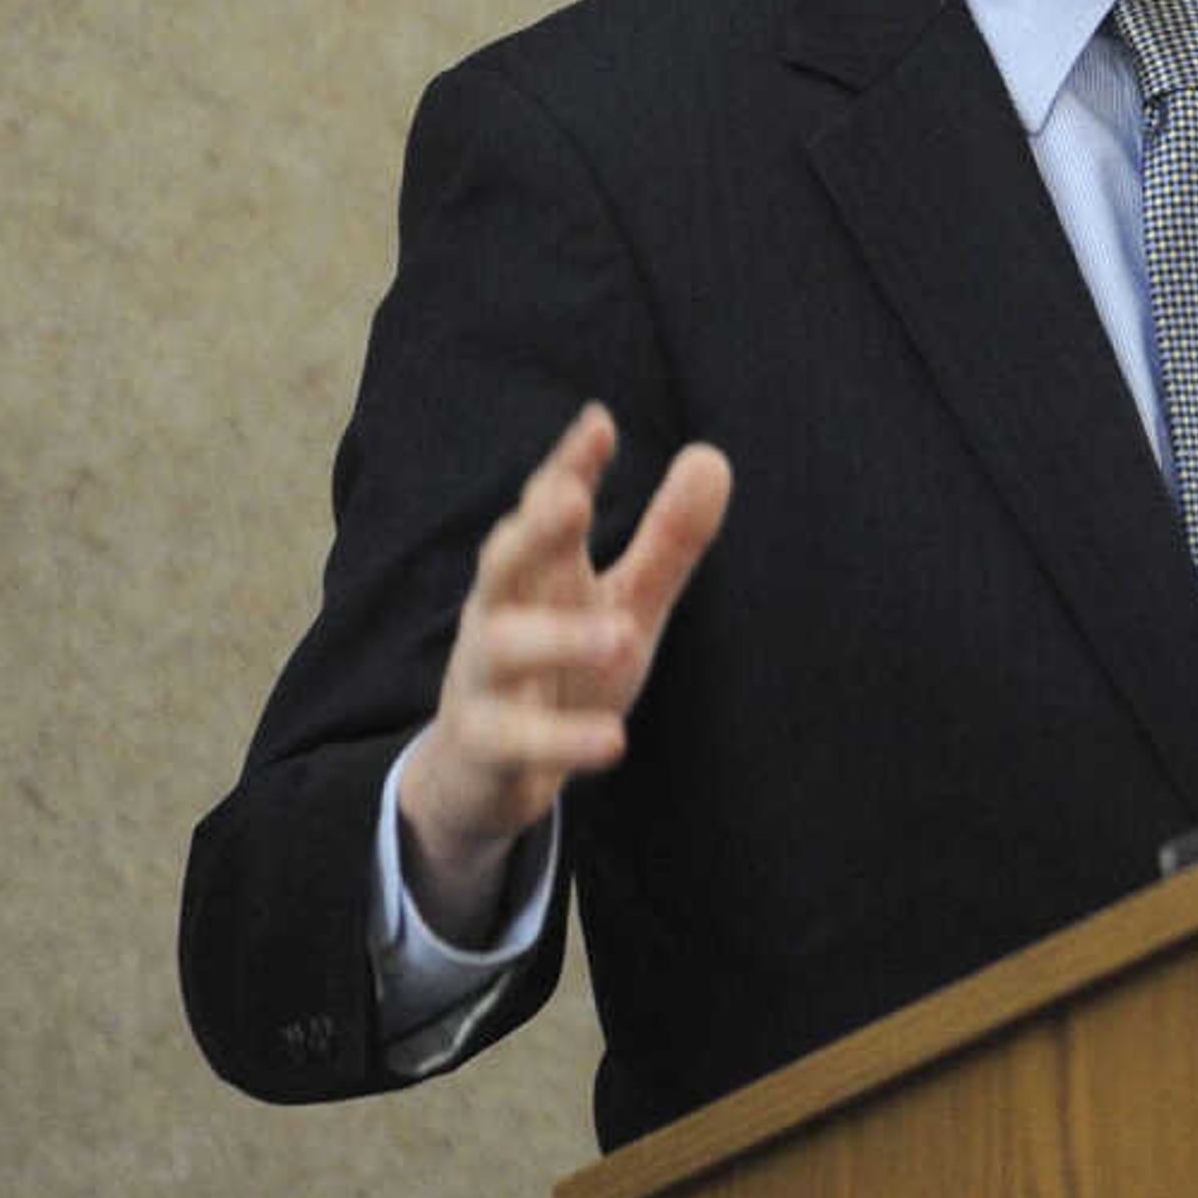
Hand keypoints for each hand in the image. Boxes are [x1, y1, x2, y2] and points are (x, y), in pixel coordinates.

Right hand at [395, 403, 731, 941]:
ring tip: (620, 635)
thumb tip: (712, 456)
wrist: (485, 773)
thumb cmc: (563, 670)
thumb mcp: (626, 603)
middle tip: (571, 500)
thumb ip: (667, 540)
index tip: (597, 423)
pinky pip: (516, 740)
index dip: (570, 467)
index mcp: (540, 572)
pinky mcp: (486, 745)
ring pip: (505, 648)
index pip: (549, 507)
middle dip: (533, 529)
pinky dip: (561, 740)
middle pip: (503, 560)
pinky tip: (614, 741)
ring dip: (559, 639)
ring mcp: (485, 679)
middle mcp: (501, 613)